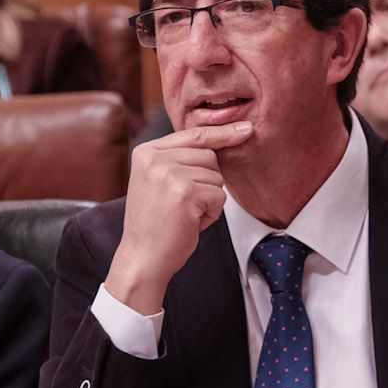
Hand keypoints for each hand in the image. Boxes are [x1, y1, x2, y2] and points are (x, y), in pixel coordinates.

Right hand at [103, 123, 251, 314]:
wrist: (143, 258)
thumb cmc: (155, 224)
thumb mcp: (158, 181)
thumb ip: (179, 159)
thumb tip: (222, 137)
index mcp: (147, 152)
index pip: (193, 135)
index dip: (221, 133)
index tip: (245, 129)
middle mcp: (155, 158)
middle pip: (209, 155)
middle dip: (207, 182)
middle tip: (184, 204)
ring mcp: (169, 173)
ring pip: (217, 177)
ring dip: (209, 200)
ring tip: (184, 214)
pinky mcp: (185, 192)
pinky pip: (219, 196)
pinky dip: (211, 214)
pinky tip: (190, 223)